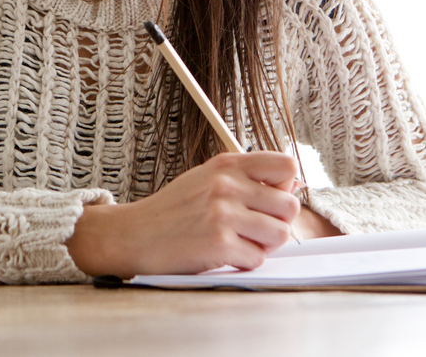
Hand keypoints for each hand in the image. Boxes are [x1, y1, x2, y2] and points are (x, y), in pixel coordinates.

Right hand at [65, 151, 299, 277]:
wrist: (135, 234)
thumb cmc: (174, 210)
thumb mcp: (207, 178)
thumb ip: (244, 178)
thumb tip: (290, 188)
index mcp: (228, 164)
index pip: (287, 165)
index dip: (285, 186)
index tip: (270, 199)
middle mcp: (228, 185)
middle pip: (290, 206)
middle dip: (278, 222)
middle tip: (255, 229)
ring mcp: (224, 214)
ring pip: (280, 234)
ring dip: (263, 245)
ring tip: (240, 242)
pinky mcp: (219, 244)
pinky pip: (257, 259)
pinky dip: (244, 262)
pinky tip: (223, 254)